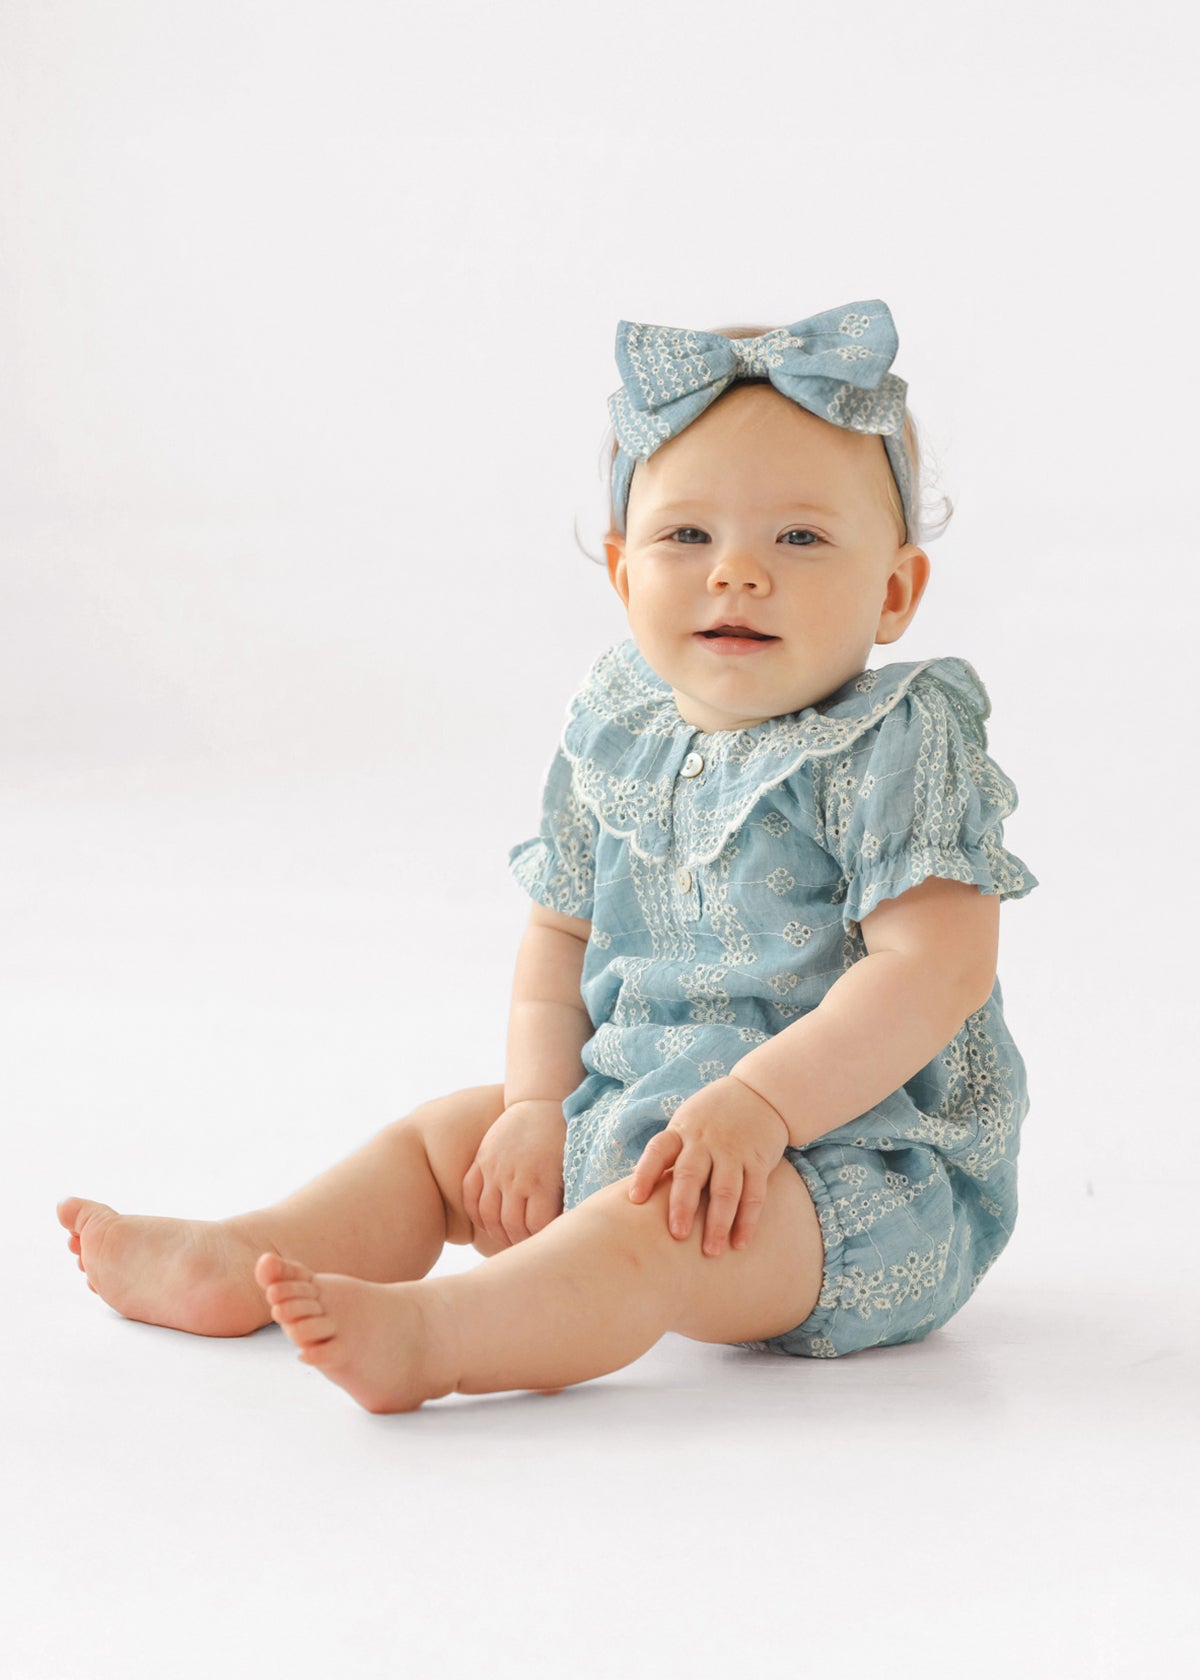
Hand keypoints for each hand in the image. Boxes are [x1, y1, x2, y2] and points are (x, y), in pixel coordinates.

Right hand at [462, 1099, 566, 1247]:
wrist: (541, 1103)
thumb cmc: (562, 1138)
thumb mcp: (570, 1168)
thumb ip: (563, 1198)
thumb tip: (563, 1229)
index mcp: (542, 1181)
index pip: (536, 1227)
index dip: (540, 1240)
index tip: (546, 1244)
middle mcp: (515, 1177)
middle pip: (511, 1226)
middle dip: (519, 1241)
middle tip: (526, 1247)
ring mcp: (494, 1169)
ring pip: (487, 1214)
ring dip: (496, 1231)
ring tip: (507, 1237)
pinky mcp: (481, 1160)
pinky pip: (469, 1194)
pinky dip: (475, 1212)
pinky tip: (486, 1220)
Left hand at [627, 1076, 788, 1257]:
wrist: (759, 1093)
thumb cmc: (711, 1117)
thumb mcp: (685, 1125)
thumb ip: (667, 1155)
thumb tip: (632, 1187)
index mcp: (681, 1132)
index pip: (658, 1151)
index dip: (645, 1173)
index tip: (635, 1199)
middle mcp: (705, 1142)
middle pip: (691, 1175)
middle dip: (683, 1206)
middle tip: (678, 1235)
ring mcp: (733, 1151)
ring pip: (725, 1190)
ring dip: (718, 1222)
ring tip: (711, 1252)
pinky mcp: (758, 1160)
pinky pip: (754, 1193)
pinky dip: (747, 1220)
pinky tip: (740, 1243)